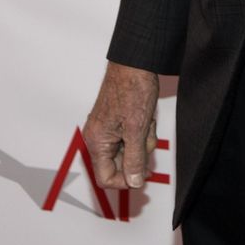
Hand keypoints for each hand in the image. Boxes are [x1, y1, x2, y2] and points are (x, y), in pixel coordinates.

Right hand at [83, 62, 158, 188]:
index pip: (105, 178)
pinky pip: (131, 135)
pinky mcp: (117, 119)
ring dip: (143, 138)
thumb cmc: (133, 89)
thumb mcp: (137, 129)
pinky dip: (142, 128)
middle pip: (119, 163)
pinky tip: (147, 115)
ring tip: (147, 119)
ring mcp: (107, 128)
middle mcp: (98, 137)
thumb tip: (134, 183)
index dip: (125, 180)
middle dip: (138, 152)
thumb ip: (134, 159)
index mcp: (97, 142)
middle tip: (147, 135)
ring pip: (128, 148)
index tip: (143, 174)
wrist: (136, 61)